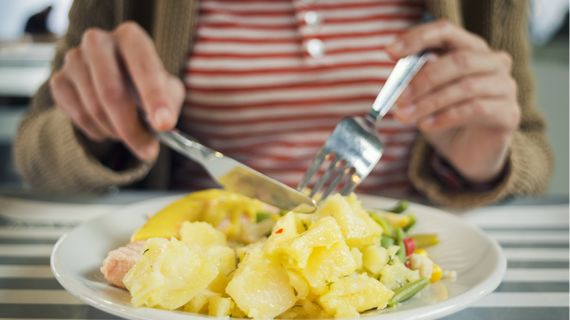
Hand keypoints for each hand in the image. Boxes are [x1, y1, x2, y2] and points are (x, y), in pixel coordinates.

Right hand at [50, 22, 184, 160]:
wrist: (118, 81)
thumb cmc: (147, 86)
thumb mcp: (168, 91)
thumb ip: (168, 104)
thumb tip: (161, 124)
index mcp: (130, 37)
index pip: (143, 67)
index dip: (155, 98)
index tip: (164, 125)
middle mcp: (98, 41)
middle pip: (111, 92)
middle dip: (131, 128)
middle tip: (148, 151)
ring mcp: (73, 60)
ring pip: (95, 109)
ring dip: (117, 132)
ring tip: (130, 133)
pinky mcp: (59, 81)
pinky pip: (79, 117)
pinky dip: (98, 131)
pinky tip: (109, 127)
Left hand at [388, 20, 519, 182]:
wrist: (466, 152)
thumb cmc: (443, 118)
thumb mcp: (423, 97)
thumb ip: (415, 79)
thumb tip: (403, 66)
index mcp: (470, 48)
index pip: (445, 31)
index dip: (417, 38)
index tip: (390, 51)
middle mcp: (493, 62)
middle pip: (458, 60)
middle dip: (423, 80)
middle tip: (398, 98)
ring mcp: (505, 86)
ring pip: (466, 87)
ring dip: (429, 103)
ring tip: (405, 116)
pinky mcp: (509, 113)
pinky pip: (475, 110)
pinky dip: (445, 117)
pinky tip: (425, 126)